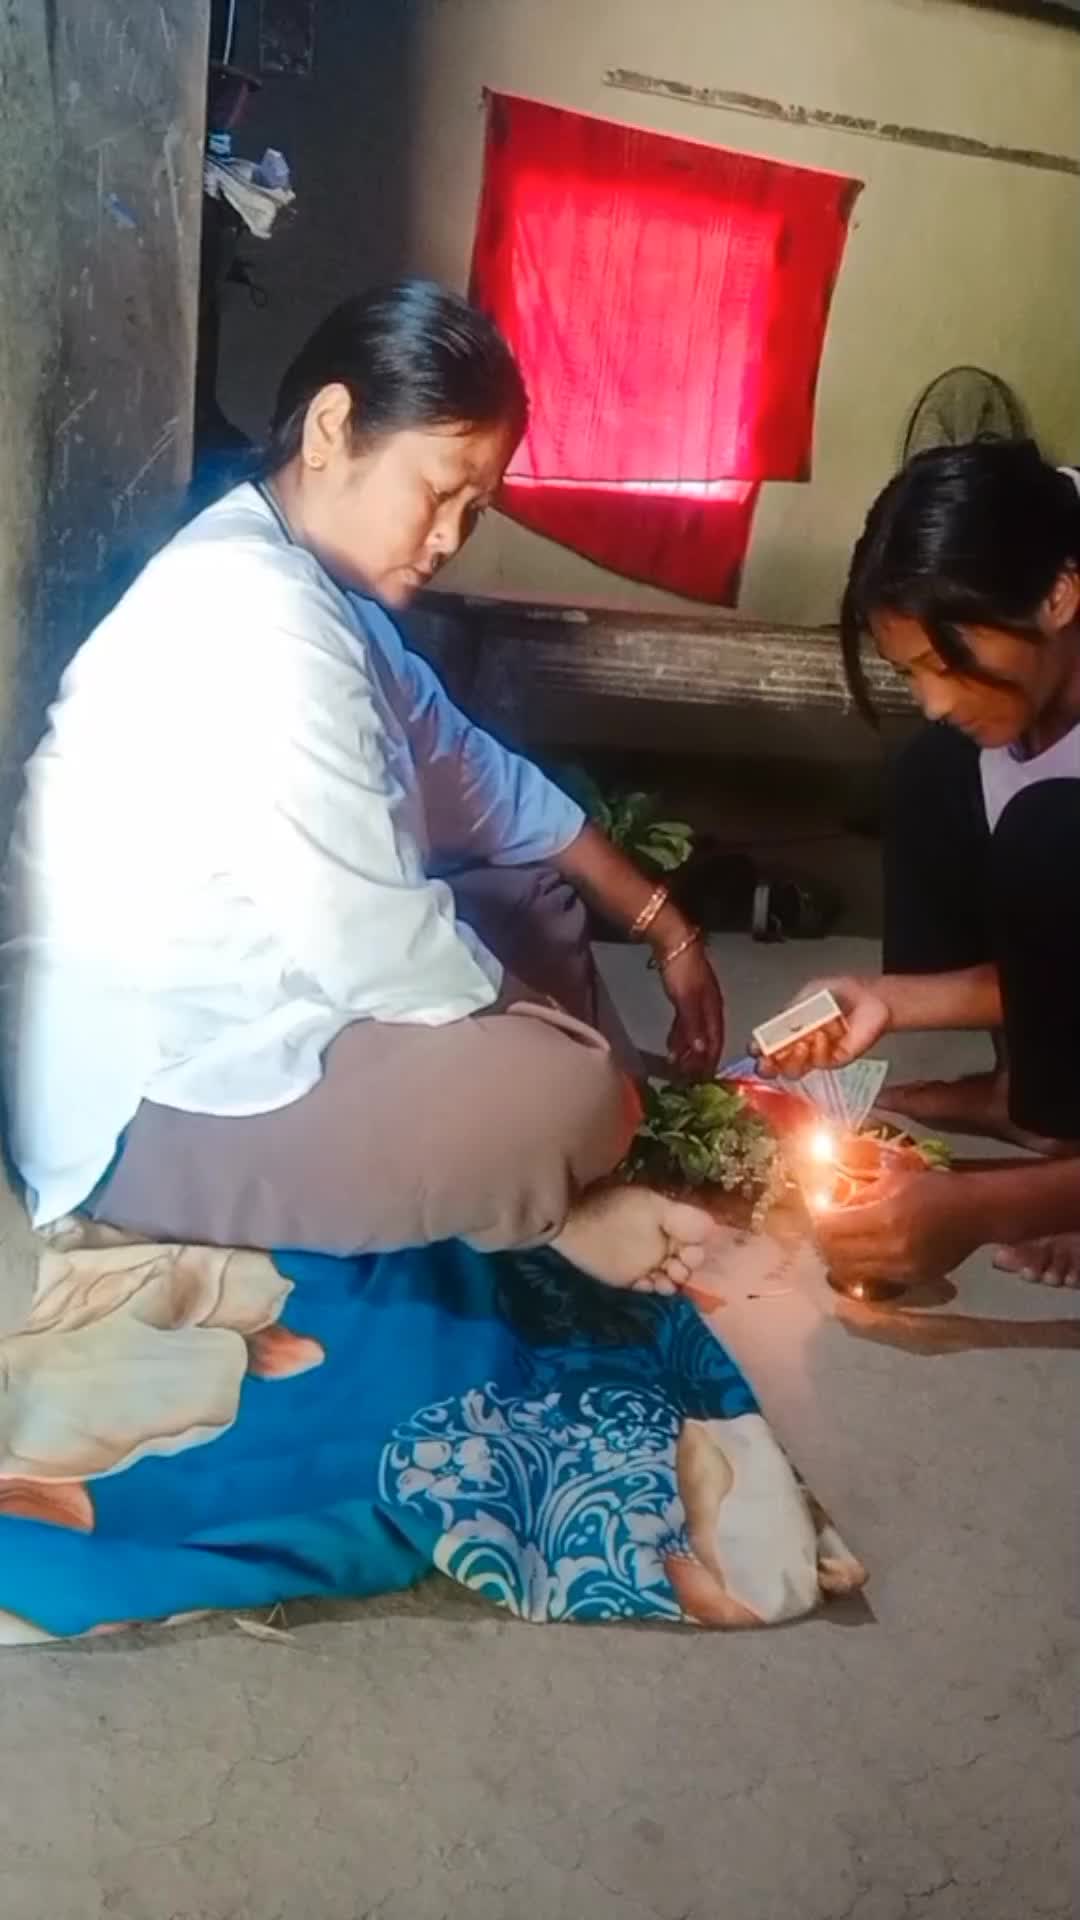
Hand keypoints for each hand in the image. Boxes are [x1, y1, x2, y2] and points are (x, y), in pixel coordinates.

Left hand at [659, 940, 725, 1077]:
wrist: (673, 942)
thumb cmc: (682, 969)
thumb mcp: (686, 999)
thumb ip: (693, 1025)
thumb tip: (702, 1050)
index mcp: (714, 1008)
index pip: (716, 1040)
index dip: (711, 1060)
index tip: (704, 1079)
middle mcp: (709, 1008)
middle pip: (706, 1039)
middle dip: (698, 1059)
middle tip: (687, 1078)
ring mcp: (697, 1002)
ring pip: (694, 1032)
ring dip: (687, 1050)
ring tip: (677, 1066)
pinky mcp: (684, 997)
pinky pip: (684, 1023)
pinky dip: (679, 1036)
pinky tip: (672, 1046)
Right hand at [758, 975, 890, 1078]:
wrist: (867, 998)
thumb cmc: (839, 994)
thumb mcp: (807, 996)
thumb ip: (789, 1012)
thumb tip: (772, 1027)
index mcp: (788, 1030)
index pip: (766, 1046)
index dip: (759, 1050)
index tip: (756, 1048)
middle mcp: (800, 1045)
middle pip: (776, 1066)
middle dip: (769, 1065)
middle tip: (768, 1058)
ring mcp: (816, 1055)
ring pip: (794, 1071)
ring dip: (793, 1058)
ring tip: (798, 1043)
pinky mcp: (834, 1060)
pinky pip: (819, 1062)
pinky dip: (818, 1049)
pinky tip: (822, 1035)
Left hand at [813, 1168, 979, 1284]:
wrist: (975, 1213)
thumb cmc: (935, 1189)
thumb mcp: (894, 1179)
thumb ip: (860, 1194)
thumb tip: (832, 1205)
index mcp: (885, 1217)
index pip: (830, 1228)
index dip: (817, 1221)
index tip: (817, 1212)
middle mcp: (891, 1248)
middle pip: (835, 1254)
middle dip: (823, 1242)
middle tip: (823, 1230)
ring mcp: (901, 1269)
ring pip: (850, 1272)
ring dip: (838, 1258)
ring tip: (838, 1244)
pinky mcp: (911, 1281)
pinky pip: (872, 1278)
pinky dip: (860, 1268)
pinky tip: (862, 1254)